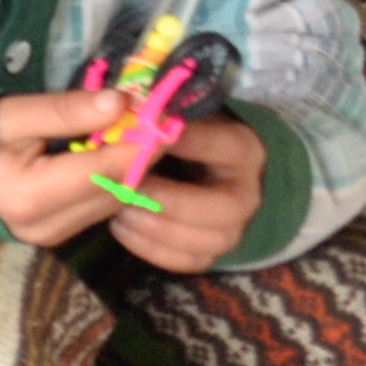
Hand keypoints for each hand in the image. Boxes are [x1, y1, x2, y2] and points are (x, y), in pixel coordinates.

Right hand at [0, 85, 137, 248]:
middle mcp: (47, 227)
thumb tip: (122, 102)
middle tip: (150, 115)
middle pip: (119, 189)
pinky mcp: (56, 237)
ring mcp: (52, 238)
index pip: (107, 170)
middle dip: (140, 152)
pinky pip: (100, 208)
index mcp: (32, 196)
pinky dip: (112, 180)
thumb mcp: (11, 115)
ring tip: (130, 130)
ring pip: (115, 201)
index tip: (159, 109)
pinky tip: (108, 154)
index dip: (141, 140)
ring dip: (129, 167)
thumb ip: (65, 110)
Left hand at [104, 111, 266, 274]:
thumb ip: (157, 112)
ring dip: (158, 229)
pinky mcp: (211, 251)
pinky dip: (152, 249)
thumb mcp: (176, 115)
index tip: (142, 137)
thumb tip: (120, 104)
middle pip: (224, 209)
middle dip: (171, 201)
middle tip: (127, 189)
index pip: (224, 146)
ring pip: (208, 242)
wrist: (192, 164)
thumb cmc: (179, 132)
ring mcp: (233, 227)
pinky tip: (120, 227)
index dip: (186, 143)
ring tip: (117, 210)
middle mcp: (247, 193)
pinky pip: (189, 261)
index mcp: (243, 150)